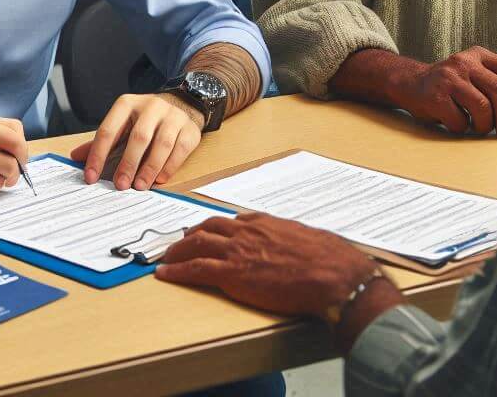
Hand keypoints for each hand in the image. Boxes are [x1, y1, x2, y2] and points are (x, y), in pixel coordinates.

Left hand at [70, 94, 202, 189]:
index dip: (98, 154)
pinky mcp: (189, 129)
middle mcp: (150, 106)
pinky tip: (159, 180)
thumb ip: (102, 140)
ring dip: (149, 168)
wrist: (181, 104)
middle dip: (128, 164)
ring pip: (161, 144)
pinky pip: (179, 150)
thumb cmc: (144, 119)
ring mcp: (172, 116)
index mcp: (127, 104)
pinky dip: (168, 167)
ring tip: (139, 186)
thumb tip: (74, 157)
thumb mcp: (122, 123)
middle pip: (138, 137)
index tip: (90, 177)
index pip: (108, 130)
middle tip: (120, 186)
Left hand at [156, 213, 392, 320]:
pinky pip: (195, 269)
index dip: (215, 228)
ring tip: (165, 256)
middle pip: (208, 227)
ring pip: (196, 244)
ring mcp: (237, 251)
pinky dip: (176, 270)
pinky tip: (164, 273)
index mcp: (264, 223)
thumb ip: (290, 239)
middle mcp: (246, 231)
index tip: (207, 232)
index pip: (231, 221)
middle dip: (190, 235)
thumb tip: (293, 245)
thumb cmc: (329, 260)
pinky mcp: (232, 273)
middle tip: (178, 242)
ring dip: (176, 250)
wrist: (332, 274)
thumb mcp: (306, 239)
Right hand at [391, 46, 496, 136]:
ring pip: (482, 108)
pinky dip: (462, 128)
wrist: (409, 83)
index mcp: (478, 55)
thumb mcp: (476, 70)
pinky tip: (456, 123)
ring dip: (485, 125)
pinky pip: (460, 120)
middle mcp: (463, 62)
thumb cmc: (450, 83)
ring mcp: (448, 78)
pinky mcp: (434, 95)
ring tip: (479, 127)